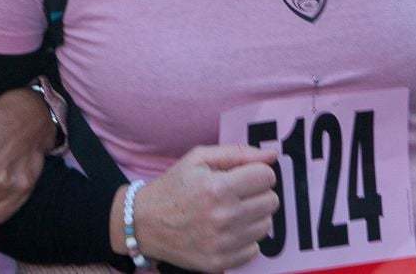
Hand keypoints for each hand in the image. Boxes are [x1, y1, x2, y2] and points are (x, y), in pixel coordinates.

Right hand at [114, 145, 279, 271]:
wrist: (143, 223)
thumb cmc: (173, 187)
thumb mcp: (197, 159)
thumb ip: (237, 153)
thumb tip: (272, 155)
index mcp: (217, 187)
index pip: (266, 177)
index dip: (257, 172)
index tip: (244, 175)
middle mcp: (223, 217)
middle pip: (271, 201)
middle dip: (256, 193)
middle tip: (235, 193)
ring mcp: (223, 243)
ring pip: (266, 226)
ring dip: (252, 216)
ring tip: (229, 211)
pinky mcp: (221, 262)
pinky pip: (255, 249)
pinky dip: (244, 238)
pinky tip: (225, 230)